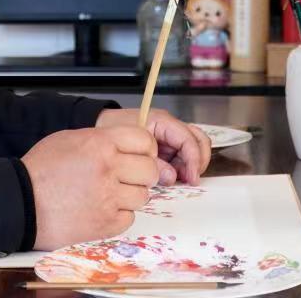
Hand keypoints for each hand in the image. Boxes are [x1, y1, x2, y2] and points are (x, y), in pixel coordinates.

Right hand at [21, 126, 158, 250]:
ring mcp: (108, 198)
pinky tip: (102, 209)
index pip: (145, 140)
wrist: (20, 203)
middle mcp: (108, 169)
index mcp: (100, 143)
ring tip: (111, 194)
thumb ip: (100, 139)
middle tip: (129, 176)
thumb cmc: (39, 170)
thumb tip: (124, 143)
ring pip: (143, 196)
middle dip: (143, 173)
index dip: (145, 148)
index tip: (139, 154)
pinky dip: (119, 215)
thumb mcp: (69, 139)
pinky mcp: (106, 223)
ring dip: (131, 195)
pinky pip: (129, 217)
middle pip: (150, 169)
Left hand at [96, 108, 211, 185]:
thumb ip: (154, 163)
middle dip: (198, 160)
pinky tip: (173, 177)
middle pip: (198, 140)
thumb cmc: (114, 129)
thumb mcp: (131, 147)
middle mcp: (170, 127)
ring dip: (190, 165)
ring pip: (193, 148)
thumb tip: (172, 177)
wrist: (102, 126)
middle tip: (191, 179)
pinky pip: (182, 156)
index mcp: (162, 121)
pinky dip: (182, 167)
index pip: (188, 138)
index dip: (194, 159)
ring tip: (180, 179)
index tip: (192, 178)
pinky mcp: (166, 146)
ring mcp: (170, 136)